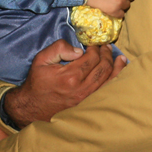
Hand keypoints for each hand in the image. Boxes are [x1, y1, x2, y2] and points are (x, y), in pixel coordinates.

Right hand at [3, 39, 126, 127]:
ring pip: (109, 81)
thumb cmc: (37, 82)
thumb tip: (79, 50)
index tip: (94, 44)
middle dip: (107, 54)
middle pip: (103, 67)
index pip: (92, 58)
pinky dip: (116, 82)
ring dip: (116, 67)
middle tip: (105, 47)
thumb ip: (59, 48)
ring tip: (119, 57)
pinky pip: (108, 92)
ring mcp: (87, 99)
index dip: (96, 48)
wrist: (32, 107)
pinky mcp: (89, 106)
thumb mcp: (41, 59)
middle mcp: (81, 89)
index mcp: (70, 76)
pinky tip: (120, 74)